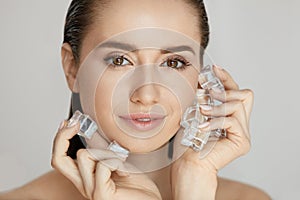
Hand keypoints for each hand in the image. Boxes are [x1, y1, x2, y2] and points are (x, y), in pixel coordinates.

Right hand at [51, 121, 161, 199]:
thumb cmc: (137, 187)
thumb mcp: (119, 163)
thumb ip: (106, 153)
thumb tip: (99, 133)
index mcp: (86, 176)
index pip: (60, 158)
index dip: (60, 138)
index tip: (69, 122)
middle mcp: (85, 184)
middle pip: (58, 159)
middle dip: (63, 136)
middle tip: (75, 124)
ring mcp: (92, 191)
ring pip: (84, 156)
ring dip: (105, 150)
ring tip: (120, 159)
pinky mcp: (102, 195)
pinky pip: (103, 165)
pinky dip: (116, 160)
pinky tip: (124, 170)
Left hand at [171, 66, 253, 198]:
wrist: (187, 163)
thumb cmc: (189, 141)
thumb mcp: (196, 113)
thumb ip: (205, 98)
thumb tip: (204, 78)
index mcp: (230, 116)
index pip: (235, 91)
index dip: (227, 78)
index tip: (214, 68)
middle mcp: (240, 124)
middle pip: (245, 95)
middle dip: (225, 91)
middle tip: (208, 94)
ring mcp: (243, 134)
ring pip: (238, 106)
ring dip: (217, 106)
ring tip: (201, 110)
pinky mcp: (242, 142)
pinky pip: (232, 121)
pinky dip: (215, 121)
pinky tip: (202, 126)